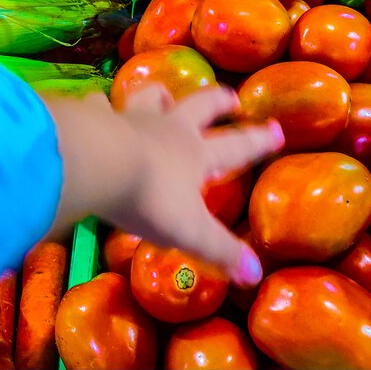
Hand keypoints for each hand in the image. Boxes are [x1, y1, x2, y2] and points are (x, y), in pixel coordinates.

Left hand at [42, 84, 283, 287]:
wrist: (98, 165)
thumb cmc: (149, 199)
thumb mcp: (191, 232)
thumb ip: (222, 251)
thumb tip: (255, 274)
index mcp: (197, 154)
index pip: (237, 146)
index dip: (258, 140)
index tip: (276, 130)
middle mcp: (169, 129)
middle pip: (200, 106)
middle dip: (218, 102)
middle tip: (231, 97)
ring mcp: (132, 119)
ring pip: (152, 97)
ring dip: (160, 96)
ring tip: (164, 95)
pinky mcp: (96, 119)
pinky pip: (99, 105)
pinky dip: (99, 105)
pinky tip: (95, 104)